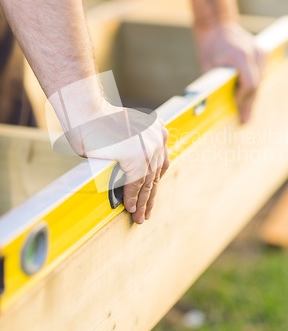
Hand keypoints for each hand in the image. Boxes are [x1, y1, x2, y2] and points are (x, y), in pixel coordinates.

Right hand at [51, 98, 169, 223]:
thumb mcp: (127, 133)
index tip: (150, 196)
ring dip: (141, 202)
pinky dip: (131, 197)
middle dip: (149, 196)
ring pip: (147, 182)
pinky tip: (129, 207)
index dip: (154, 183)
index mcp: (158, 130)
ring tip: (138, 216)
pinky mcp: (137, 157)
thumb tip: (134, 176)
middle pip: (155, 175)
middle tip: (145, 213)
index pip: (160, 164)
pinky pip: (135, 184)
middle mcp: (158, 138)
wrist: (86, 113)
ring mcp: (149, 147)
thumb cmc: (98, 122)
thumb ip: (135, 149)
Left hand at [195, 22, 264, 122]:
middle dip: (249, 104)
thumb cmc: (210, 46)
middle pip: (256, 85)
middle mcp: (255, 53)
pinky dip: (254, 85)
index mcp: (241, 56)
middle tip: (245, 121)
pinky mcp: (262, 52)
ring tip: (246, 113)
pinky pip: (261, 73)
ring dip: (253, 96)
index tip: (238, 111)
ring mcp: (260, 52)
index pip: (250, 84)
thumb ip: (215, 83)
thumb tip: (214, 106)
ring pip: (260, 80)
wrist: (217, 25)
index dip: (244, 100)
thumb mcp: (208, 66)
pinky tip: (248, 98)